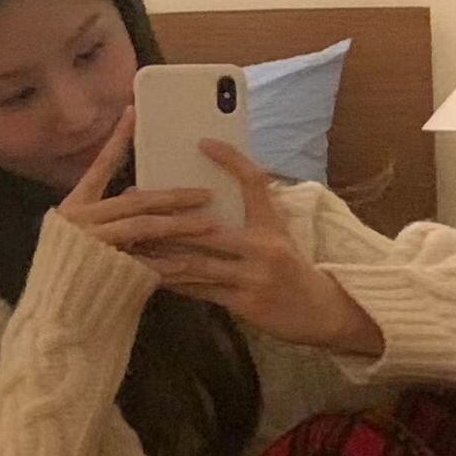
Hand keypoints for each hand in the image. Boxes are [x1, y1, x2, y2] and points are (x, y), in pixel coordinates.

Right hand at [56, 108, 221, 278]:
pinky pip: (145, 264)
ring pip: (144, 227)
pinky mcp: (105, 271)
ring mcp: (93, 244)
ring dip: (181, 224)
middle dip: (175, 196)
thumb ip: (109, 215)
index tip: (133, 113)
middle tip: (206, 194)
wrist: (53, 315)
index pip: (100, 166)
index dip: (117, 140)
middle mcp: (81, 221)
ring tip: (211, 224)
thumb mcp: (83, 236)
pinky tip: (194, 263)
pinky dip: (171, 264)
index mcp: (75, 206)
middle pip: (137, 200)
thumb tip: (140, 194)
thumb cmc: (70, 274)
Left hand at [148, 141, 384, 356]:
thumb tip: (214, 197)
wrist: (320, 312)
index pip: (254, 181)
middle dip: (168, 221)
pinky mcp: (245, 303)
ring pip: (198, 263)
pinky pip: (201, 291)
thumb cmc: (293, 269)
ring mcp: (253, 277)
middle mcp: (264, 247)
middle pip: (207, 229)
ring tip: (134, 245)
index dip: (231, 160)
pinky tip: (151, 275)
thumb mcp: (281, 236)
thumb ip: (254, 216)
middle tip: (136, 206)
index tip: (204, 143)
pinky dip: (175, 282)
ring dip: (162, 256)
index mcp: (272, 224)